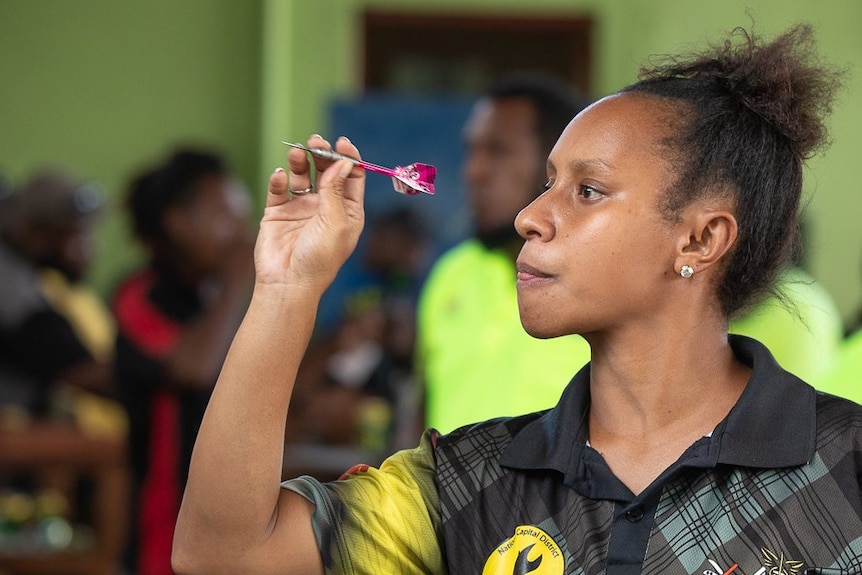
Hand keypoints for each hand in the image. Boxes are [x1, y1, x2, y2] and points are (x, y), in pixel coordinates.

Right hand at [255, 135, 365, 292]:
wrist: (288, 283)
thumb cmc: (319, 260)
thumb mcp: (335, 223)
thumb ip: (336, 191)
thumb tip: (343, 163)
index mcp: (347, 212)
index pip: (351, 178)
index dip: (348, 159)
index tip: (342, 144)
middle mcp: (325, 207)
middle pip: (326, 172)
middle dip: (322, 155)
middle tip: (316, 142)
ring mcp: (301, 209)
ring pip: (301, 176)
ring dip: (300, 162)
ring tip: (298, 152)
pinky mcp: (278, 213)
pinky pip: (279, 189)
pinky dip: (279, 179)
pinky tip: (281, 176)